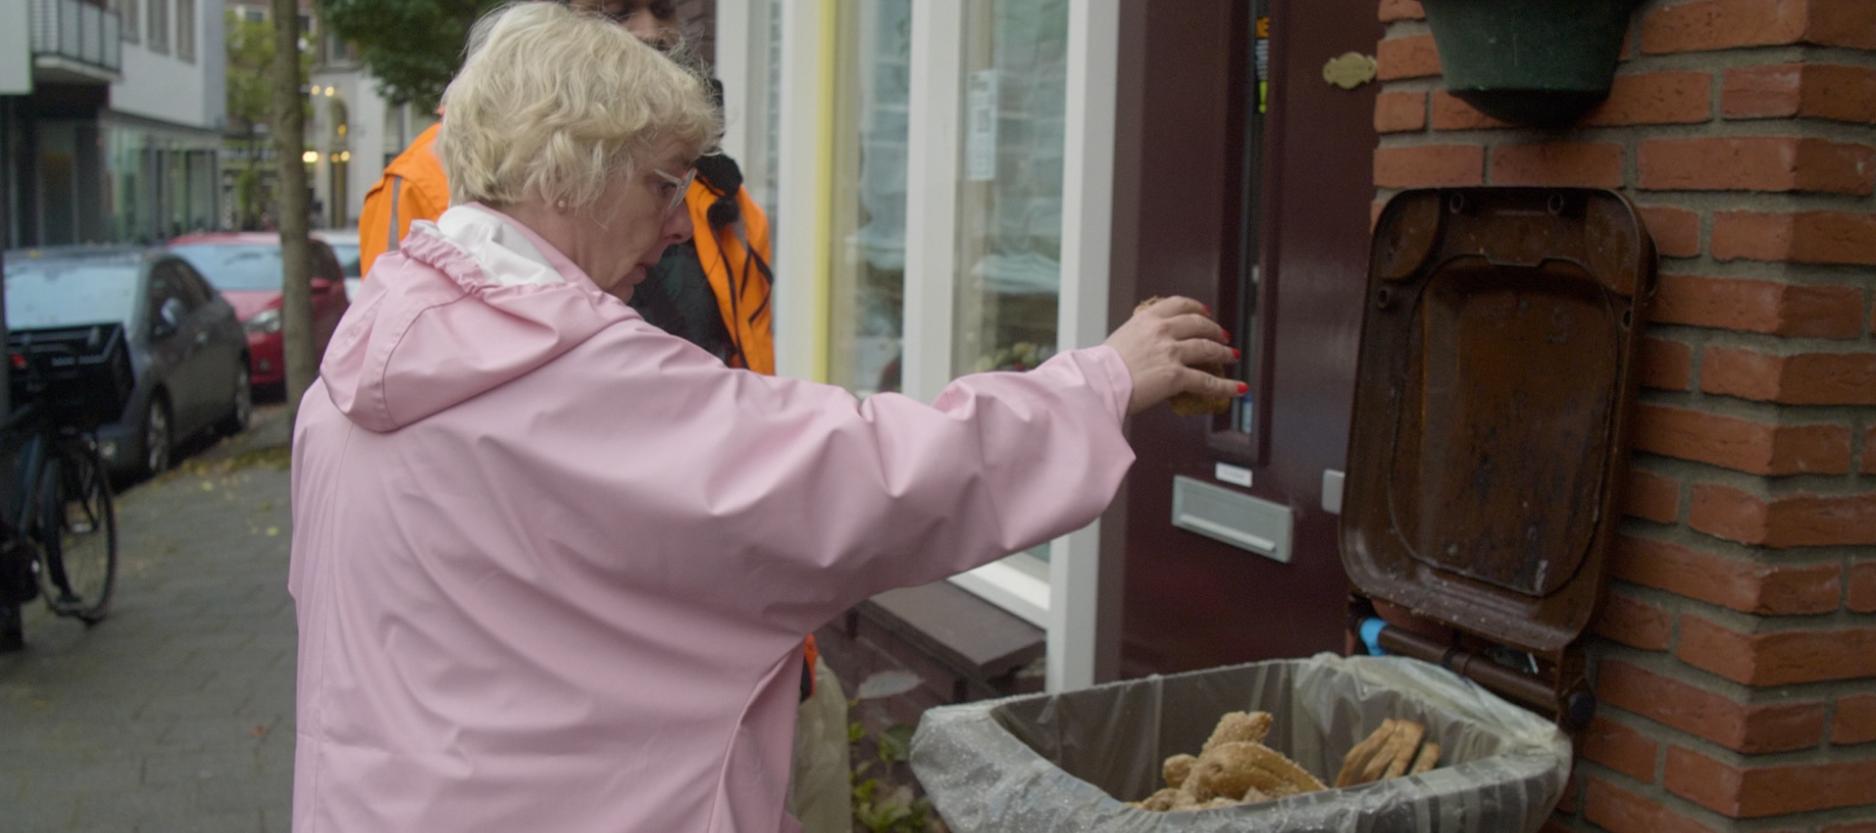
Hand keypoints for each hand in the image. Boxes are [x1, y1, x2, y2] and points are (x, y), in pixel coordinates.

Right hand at [1103, 296, 1242, 415]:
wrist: (1097, 383)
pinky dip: (1226, 386)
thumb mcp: (1120, 340)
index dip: (1197, 308)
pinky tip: (1238, 388)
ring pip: (1208, 349)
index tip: (1205, 312)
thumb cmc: (1101, 368)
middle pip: (1199, 324)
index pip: (1179, 304)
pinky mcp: (1177, 376)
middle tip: (1223, 336)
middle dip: (1215, 330)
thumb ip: (1139, 338)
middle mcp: (1162, 331)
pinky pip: (1208, 382)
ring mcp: (1172, 353)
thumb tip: (1148, 350)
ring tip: (1232, 356)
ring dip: (1224, 353)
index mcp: (1147, 319)